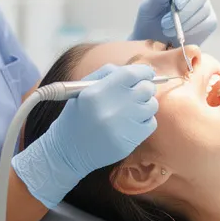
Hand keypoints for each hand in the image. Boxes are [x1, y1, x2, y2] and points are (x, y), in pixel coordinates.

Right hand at [11, 64, 158, 208]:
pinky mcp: (129, 142)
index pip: (131, 74)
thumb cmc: (77, 115)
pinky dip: (144, 120)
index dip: (143, 71)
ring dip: (144, 104)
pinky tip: (130, 122)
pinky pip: (151, 123)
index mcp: (97, 92)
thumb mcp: (83, 89)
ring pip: (151, 105)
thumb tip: (137, 70)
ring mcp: (122, 127)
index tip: (147, 72)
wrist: (68, 150)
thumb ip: (108, 73)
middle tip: (138, 91)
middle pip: (146, 89)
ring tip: (130, 109)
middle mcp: (111, 109)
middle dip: (145, 87)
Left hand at [130, 0, 217, 46]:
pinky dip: (193, 31)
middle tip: (165, 24)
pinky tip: (180, 35)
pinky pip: (207, 24)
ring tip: (167, 31)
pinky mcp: (209, 22)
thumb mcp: (148, 7)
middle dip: (183, 13)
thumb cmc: (150, 20)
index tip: (177, 5)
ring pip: (203, 12)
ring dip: (185, 24)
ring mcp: (204, 8)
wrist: (154, 41)